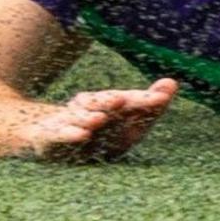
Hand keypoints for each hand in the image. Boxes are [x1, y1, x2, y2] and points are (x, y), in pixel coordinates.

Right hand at [21, 79, 177, 163]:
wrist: (46, 138)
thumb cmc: (97, 134)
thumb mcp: (126, 125)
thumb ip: (149, 107)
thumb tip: (173, 82)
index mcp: (110, 106)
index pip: (130, 101)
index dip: (144, 100)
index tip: (162, 97)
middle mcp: (89, 109)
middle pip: (104, 104)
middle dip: (115, 102)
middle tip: (126, 100)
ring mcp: (68, 121)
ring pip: (80, 116)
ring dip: (88, 116)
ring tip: (100, 118)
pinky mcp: (50, 136)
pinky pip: (60, 134)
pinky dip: (70, 134)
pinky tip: (82, 135)